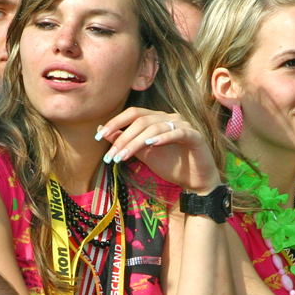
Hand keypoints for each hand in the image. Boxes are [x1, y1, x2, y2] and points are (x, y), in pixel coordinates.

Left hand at [97, 107, 219, 194]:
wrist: (195, 181)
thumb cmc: (171, 165)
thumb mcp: (143, 154)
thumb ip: (126, 142)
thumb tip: (102, 131)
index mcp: (157, 119)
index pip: (133, 113)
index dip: (116, 122)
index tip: (99, 136)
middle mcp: (169, 118)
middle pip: (141, 120)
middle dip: (123, 138)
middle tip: (112, 155)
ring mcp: (184, 125)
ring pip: (155, 127)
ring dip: (137, 142)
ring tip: (124, 156)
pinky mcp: (195, 136)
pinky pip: (178, 132)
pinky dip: (164, 137)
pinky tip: (151, 144)